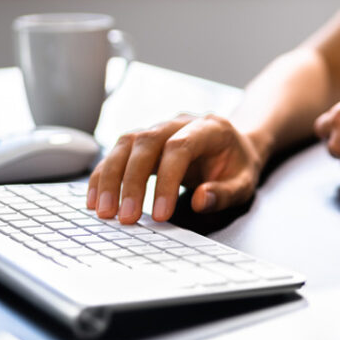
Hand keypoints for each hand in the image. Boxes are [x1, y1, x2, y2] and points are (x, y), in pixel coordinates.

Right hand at [87, 113, 264, 223]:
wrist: (235, 145)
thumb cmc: (238, 165)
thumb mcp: (244, 183)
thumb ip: (225, 193)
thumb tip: (199, 201)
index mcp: (210, 129)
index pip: (180, 147)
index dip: (167, 180)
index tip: (160, 214)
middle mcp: (179, 122)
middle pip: (146, 142)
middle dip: (131, 182)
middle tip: (124, 217)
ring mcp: (159, 128)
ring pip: (125, 143)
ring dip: (110, 177)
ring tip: (103, 211)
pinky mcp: (144, 140)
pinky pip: (117, 152)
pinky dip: (103, 174)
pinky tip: (95, 198)